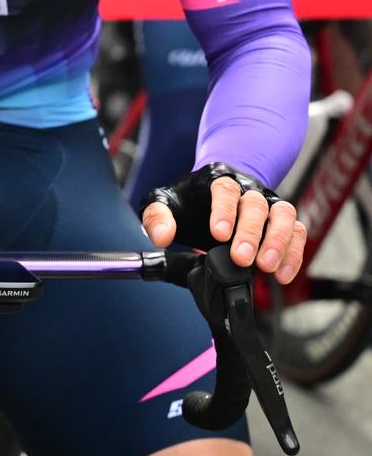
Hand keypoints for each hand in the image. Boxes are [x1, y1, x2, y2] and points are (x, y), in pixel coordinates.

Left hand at [143, 163, 306, 285]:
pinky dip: (294, 254)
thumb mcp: (163, 203)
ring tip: (266, 267)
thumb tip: (162, 236)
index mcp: (217, 180)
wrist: (210, 192)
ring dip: (278, 242)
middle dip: (250, 233)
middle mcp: (248, 189)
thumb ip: (157, 217)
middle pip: (256, 205)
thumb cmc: (188, 200)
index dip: (224, 210)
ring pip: (284, 215)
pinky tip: (282, 275)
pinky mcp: (283, 221)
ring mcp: (269, 204)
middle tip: (241, 258)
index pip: (225, 189)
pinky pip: (298, 233)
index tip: (219, 234)